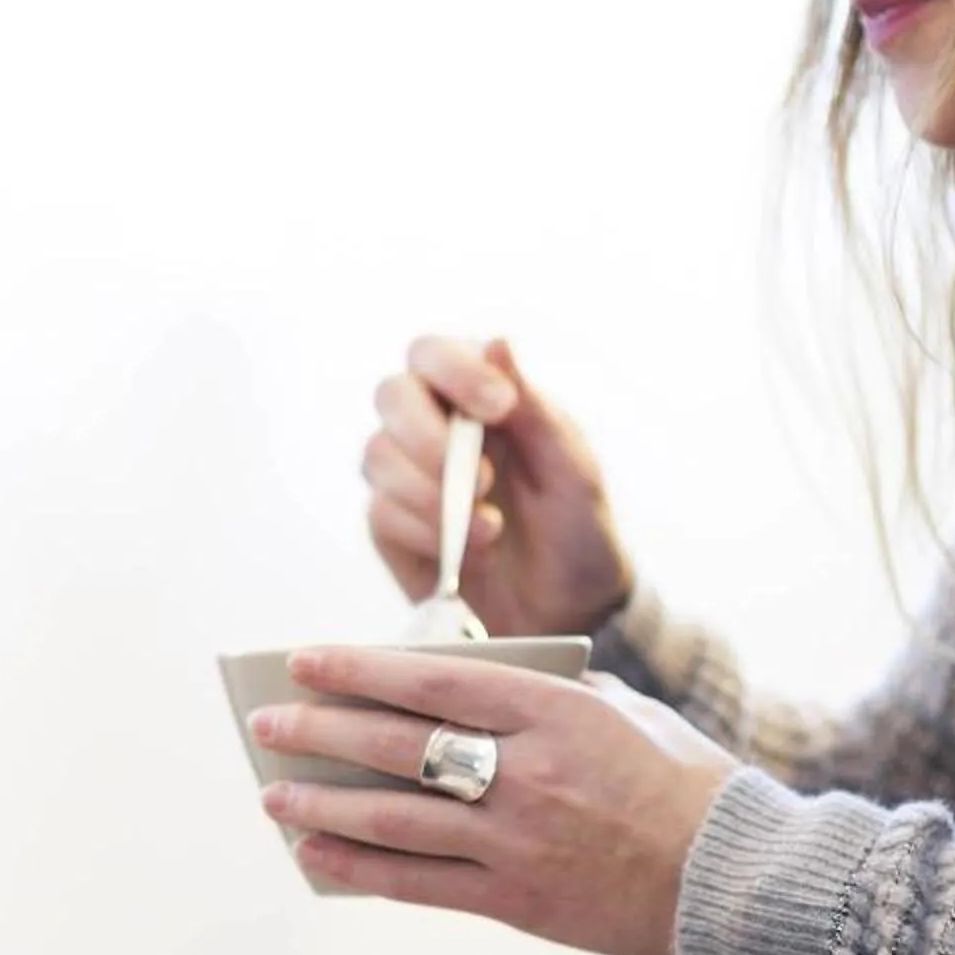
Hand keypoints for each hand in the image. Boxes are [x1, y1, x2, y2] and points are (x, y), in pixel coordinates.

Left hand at [250, 647, 737, 954]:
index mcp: (555, 712)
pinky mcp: (517, 901)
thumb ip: (544, 692)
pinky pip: (418, 883)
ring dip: (322, 804)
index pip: (433, 679)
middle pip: (398, 746)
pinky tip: (316, 852)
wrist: (735, 877)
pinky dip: (359, 865)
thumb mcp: (620, 711)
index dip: (358, 669)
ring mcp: (518, 842)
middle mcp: (528, 774)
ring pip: (395, 819)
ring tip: (273, 794)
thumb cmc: (678, 781)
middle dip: (319, 732)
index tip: (302, 660)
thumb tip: (459, 682)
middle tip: (266, 724)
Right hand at [364, 336, 633, 638]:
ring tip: (490, 530)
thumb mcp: (571, 467)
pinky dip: (425, 533)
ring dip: (433, 496)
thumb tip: (497, 342)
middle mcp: (433, 424)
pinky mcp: (390, 523)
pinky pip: (382, 512)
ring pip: (377, 455)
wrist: (564, 611)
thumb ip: (533, 407)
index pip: (434, 352)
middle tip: (483, 480)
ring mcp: (406, 474)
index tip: (499, 408)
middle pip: (391, 395)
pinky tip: (467, 555)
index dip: (455, 371)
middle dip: (430, 437)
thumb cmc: (576, 529)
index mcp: (478, 393)